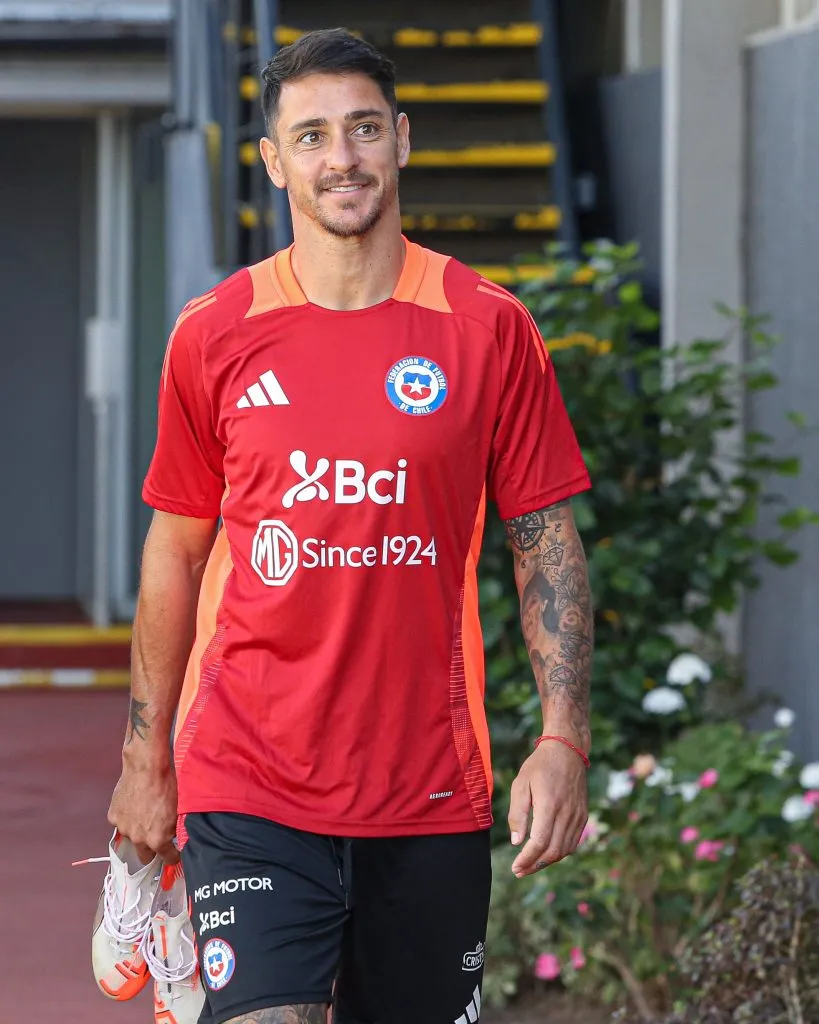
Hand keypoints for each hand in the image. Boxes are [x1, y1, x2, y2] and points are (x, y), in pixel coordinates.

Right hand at [107, 760, 179, 864]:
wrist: (147, 766)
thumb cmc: (167, 784)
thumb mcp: (180, 810)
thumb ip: (176, 829)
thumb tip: (178, 837)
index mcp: (157, 839)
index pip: (168, 858)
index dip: (173, 855)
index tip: (175, 852)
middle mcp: (138, 838)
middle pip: (144, 856)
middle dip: (152, 849)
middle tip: (158, 836)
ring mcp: (123, 827)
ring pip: (131, 837)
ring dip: (138, 830)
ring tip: (145, 813)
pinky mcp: (113, 815)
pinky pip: (121, 822)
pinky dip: (128, 817)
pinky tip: (134, 804)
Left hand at [508, 740, 587, 876]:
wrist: (567, 750)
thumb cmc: (539, 765)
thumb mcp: (521, 784)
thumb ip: (517, 813)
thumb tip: (517, 842)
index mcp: (550, 805)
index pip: (540, 842)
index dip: (527, 859)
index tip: (515, 868)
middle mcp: (567, 813)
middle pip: (553, 851)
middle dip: (535, 865)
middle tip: (519, 871)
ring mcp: (578, 815)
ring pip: (564, 850)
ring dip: (547, 861)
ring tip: (530, 864)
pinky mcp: (583, 815)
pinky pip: (573, 842)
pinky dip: (559, 852)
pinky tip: (546, 852)